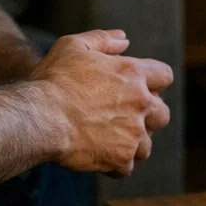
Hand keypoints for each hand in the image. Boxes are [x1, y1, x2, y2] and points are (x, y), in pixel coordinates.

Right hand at [32, 30, 173, 176]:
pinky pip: (127, 166)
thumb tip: (124, 39)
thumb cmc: (55, 80)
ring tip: (110, 140)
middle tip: (124, 118)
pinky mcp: (121, 158)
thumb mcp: (74, 46)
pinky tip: (99, 155)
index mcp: (133, 74)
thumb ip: (103, 40)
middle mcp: (140, 103)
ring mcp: (133, 134)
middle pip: (163, 114)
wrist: (41, 117)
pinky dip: (115, 164)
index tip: (139, 88)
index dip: (153, 82)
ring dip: (133, 144)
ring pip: (147, 145)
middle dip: (149, 118)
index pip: (164, 76)